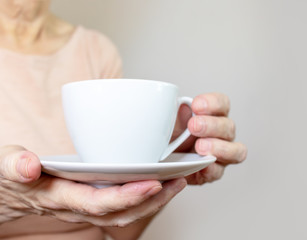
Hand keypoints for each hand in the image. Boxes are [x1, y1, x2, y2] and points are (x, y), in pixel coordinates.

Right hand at [0, 145, 185, 226]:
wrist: (9, 193)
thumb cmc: (9, 178)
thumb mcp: (5, 167)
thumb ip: (14, 166)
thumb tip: (27, 166)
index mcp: (61, 197)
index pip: (99, 203)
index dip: (128, 197)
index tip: (154, 183)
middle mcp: (79, 207)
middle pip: (122, 212)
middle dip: (154, 200)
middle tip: (180, 180)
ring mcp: (88, 205)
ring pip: (126, 211)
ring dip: (155, 199)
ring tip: (178, 180)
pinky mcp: (93, 197)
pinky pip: (123, 203)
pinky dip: (143, 194)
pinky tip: (159, 179)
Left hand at [173, 93, 246, 184]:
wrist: (162, 159)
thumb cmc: (170, 135)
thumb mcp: (168, 123)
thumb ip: (175, 115)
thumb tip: (183, 107)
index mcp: (213, 115)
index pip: (222, 103)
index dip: (213, 103)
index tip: (196, 105)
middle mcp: (222, 133)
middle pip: (228, 126)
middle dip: (211, 125)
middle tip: (193, 126)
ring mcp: (222, 154)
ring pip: (235, 150)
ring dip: (218, 148)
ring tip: (200, 147)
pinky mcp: (214, 172)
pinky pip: (219, 171)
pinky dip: (211, 169)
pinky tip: (202, 166)